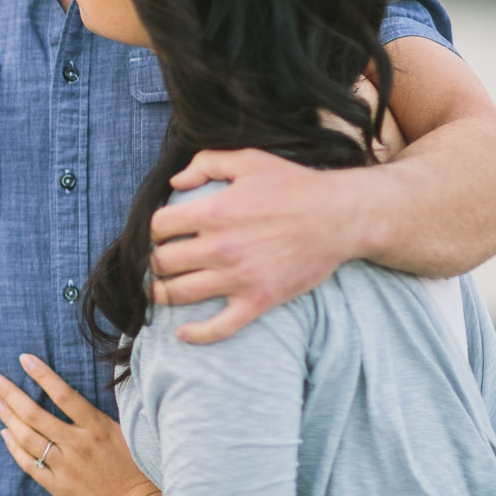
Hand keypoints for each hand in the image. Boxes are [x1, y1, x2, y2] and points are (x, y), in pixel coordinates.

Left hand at [0, 354, 162, 495]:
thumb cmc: (137, 471)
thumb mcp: (125, 435)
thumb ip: (98, 418)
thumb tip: (73, 396)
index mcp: (97, 428)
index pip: (64, 394)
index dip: (42, 374)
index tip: (24, 359)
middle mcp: (78, 444)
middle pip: (35, 414)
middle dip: (10, 393)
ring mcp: (66, 467)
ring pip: (27, 438)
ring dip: (8, 418)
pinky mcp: (59, 487)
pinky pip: (29, 464)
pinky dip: (14, 448)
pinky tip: (5, 434)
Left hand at [150, 149, 358, 343]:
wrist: (341, 217)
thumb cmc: (295, 186)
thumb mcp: (249, 160)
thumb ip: (206, 163)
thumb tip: (175, 181)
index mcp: (214, 211)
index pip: (158, 227)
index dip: (154, 230)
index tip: (162, 233)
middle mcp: (221, 247)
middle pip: (161, 263)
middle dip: (154, 262)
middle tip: (160, 261)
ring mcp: (239, 277)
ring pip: (179, 294)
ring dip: (161, 294)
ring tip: (160, 290)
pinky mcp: (258, 300)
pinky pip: (220, 327)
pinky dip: (197, 334)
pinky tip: (182, 333)